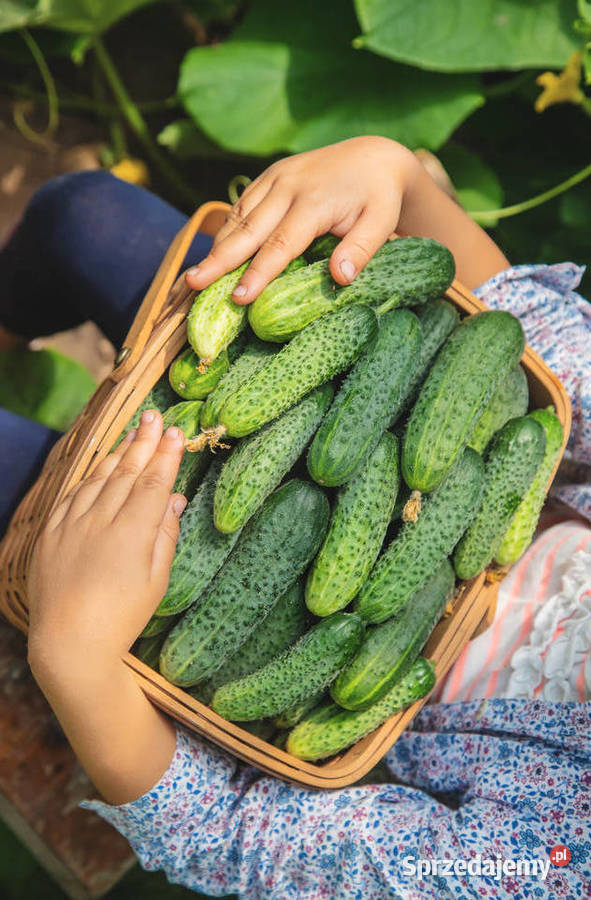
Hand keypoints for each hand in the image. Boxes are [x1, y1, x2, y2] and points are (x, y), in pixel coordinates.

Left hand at [28, 410, 186, 676]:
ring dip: (117, 453)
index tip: (175, 432)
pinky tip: (100, 466)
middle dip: (142, 441)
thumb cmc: (123, 616)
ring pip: (98, 478)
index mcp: (132, 533)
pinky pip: (72, 494)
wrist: (69, 642)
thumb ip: (165, 535)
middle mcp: (100, 521)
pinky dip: (89, 476)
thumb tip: (173, 498)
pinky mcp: (51, 533)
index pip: (153, 482)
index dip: (165, 455)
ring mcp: (71, 524)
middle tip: (154, 415)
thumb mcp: (156, 580)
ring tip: (132, 433)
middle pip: (126, 472)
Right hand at [185, 135, 508, 299]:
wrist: (374, 155)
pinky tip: (214, 253)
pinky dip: (225, 230)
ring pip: (238, 216)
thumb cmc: (380, 197)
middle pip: (247, 229)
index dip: (258, 272)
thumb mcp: (382, 222)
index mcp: (313, 201)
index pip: (280, 243)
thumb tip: (339, 278)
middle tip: (192, 284)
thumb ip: (362, 249)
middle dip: (218, 259)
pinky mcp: (269, 178)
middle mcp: (287, 186)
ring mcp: (275, 179)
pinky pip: (241, 206)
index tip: (239, 297)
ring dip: (215, 247)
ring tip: (194, 276)